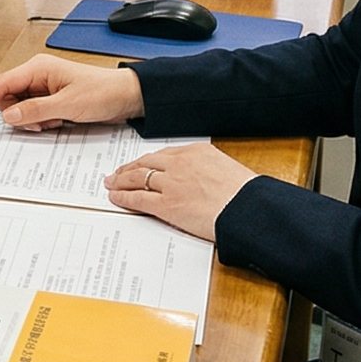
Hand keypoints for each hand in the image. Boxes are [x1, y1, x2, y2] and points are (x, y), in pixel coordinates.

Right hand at [0, 56, 143, 130]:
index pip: (1, 84)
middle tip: (38, 124)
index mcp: (38, 68)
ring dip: (31, 120)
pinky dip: (41, 121)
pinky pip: (34, 112)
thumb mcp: (67, 105)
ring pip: (20, 107)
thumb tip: (8, 115)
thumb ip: (35, 110)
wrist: (128, 96)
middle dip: (17, 115)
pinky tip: (58, 121)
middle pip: (8, 97)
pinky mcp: (52, 97)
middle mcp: (38, 74)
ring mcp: (44, 86)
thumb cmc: (103, 92)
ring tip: (54, 121)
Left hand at [105, 143, 257, 242]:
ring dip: (121, 180)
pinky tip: (115, 198)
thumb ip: (207, 170)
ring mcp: (171, 183)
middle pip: (146, 162)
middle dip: (129, 168)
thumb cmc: (245, 195)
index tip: (141, 164)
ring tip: (111, 183)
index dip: (148, 161)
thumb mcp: (227, 170)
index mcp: (196, 151)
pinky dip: (123, 197)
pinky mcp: (167, 204)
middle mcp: (180, 163)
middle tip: (118, 173)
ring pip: (138, 178)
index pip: (164, 154)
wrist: (248, 209)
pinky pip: (138, 199)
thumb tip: (201, 180)